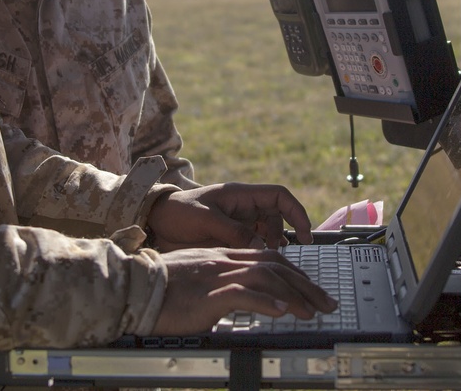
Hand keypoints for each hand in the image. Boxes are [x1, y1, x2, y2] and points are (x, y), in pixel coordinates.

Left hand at [146, 183, 313, 251]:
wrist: (156, 222)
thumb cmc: (179, 213)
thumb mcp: (206, 219)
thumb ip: (234, 231)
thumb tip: (261, 247)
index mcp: (240, 195)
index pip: (279, 196)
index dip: (296, 213)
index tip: (304, 235)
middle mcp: (243, 207)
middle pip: (277, 217)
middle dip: (285, 234)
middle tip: (283, 256)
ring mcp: (238, 222)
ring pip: (267, 232)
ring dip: (272, 246)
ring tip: (267, 261)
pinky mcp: (231, 237)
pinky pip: (254, 243)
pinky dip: (259, 253)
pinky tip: (256, 265)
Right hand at [152, 247, 337, 334]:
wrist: (134, 287)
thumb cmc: (159, 289)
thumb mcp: (194, 281)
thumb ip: (214, 285)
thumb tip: (229, 299)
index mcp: (221, 257)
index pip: (266, 258)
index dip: (293, 273)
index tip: (310, 290)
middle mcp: (224, 261)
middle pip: (274, 265)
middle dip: (305, 285)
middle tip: (326, 303)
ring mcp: (217, 275)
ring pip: (266, 277)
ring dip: (294, 295)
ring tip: (312, 312)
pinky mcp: (209, 292)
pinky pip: (244, 294)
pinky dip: (266, 301)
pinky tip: (282, 311)